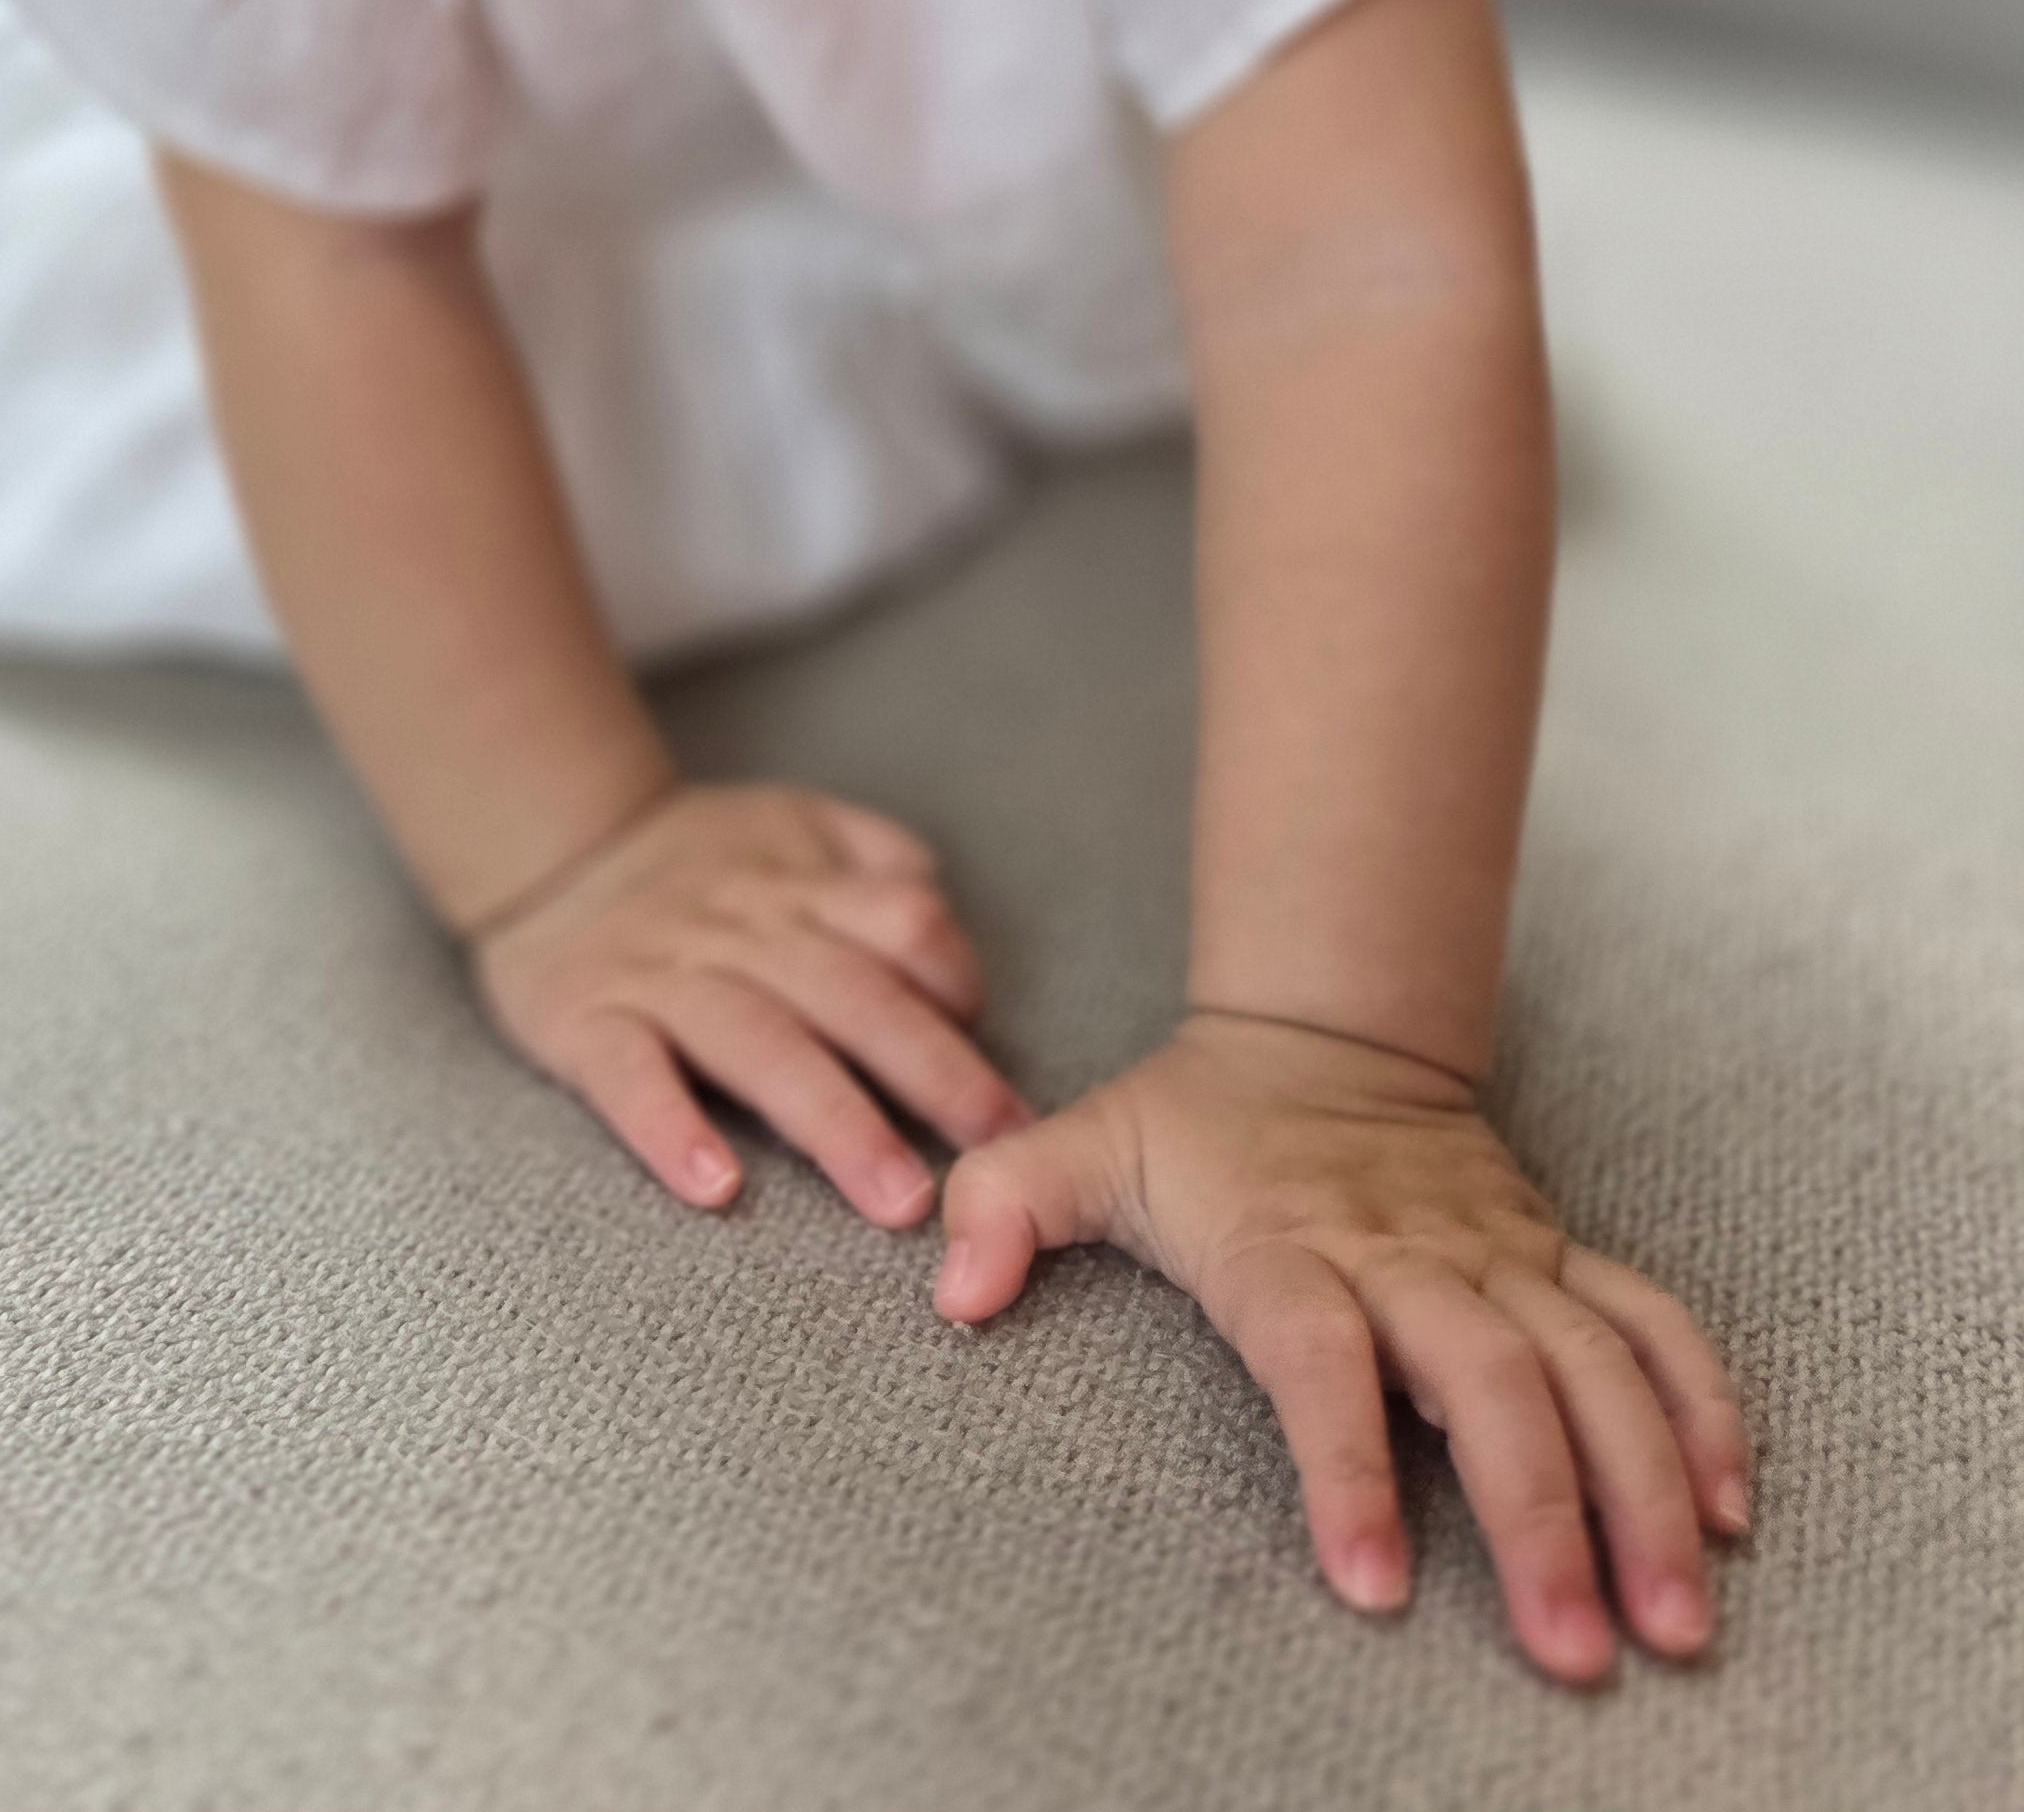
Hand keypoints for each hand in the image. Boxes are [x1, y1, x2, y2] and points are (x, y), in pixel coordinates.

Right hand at [470, 781, 1030, 1226]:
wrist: (552, 849)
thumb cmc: (700, 862)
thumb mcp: (794, 826)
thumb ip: (875, 862)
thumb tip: (945, 917)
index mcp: (801, 887)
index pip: (902, 922)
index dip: (957, 986)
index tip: (999, 1077)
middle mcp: (742, 927)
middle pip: (848, 994)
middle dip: (929, 1075)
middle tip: (994, 1159)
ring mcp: (661, 973)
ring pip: (758, 1041)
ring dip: (833, 1120)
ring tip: (895, 1198)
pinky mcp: (585, 1020)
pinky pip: (628, 1073)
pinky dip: (669, 1127)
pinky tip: (715, 1186)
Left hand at [932, 1014, 1750, 1680]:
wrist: (1318, 1027)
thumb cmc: (1195, 1119)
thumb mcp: (1084, 1141)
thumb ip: (1006, 1202)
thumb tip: (947, 1280)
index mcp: (1287, 1241)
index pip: (1322, 1354)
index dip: (1346, 1461)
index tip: (1372, 1582)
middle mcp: (1406, 1252)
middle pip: (1489, 1379)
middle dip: (1539, 1516)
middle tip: (1573, 1650)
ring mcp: (1493, 1252)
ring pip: (1591, 1363)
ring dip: (1643, 1487)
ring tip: (1675, 1616)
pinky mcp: (1553, 1251)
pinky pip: (1645, 1318)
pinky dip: (1697, 1403)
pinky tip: (1729, 1505)